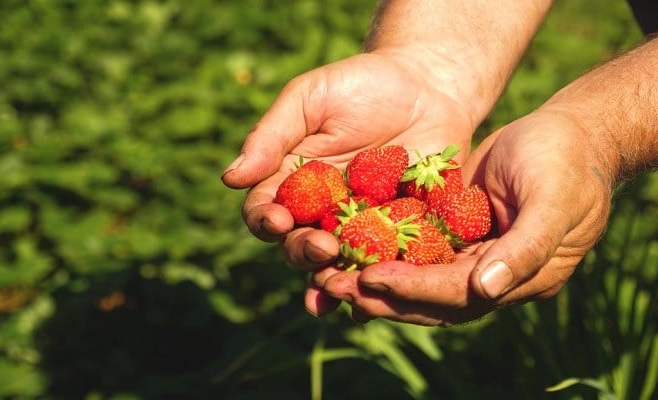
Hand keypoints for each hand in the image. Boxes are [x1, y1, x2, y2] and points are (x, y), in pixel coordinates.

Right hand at [220, 52, 477, 314]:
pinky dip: (387, 278)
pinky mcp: (404, 235)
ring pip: (343, 265)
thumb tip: (230, 178)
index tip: (277, 220)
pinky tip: (387, 287)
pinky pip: (392, 263)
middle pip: (300, 248)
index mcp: (292, 185)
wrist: (427, 85)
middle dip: (306, 254)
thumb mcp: (310, 99)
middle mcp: (322, 214)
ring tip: (346, 284)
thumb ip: (272, 135)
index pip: (267, 213)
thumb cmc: (360, 85)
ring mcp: (363, 229)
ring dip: (340, 280)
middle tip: (322, 248)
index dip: (267, 222)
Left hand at [316, 111, 616, 325]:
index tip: (369, 280)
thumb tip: (486, 290)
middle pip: (433, 298)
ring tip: (331, 273)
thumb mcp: (554, 199)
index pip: (460, 294)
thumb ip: (526, 247)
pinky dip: (388, 250)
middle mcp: (496, 276)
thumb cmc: (568, 160)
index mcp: (524, 277)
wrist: (573, 132)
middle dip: (384, 294)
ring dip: (379, 277)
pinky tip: (352, 243)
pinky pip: (420, 248)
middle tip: (334, 286)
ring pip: (421, 277)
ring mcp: (478, 255)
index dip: (414, 290)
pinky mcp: (461, 231)